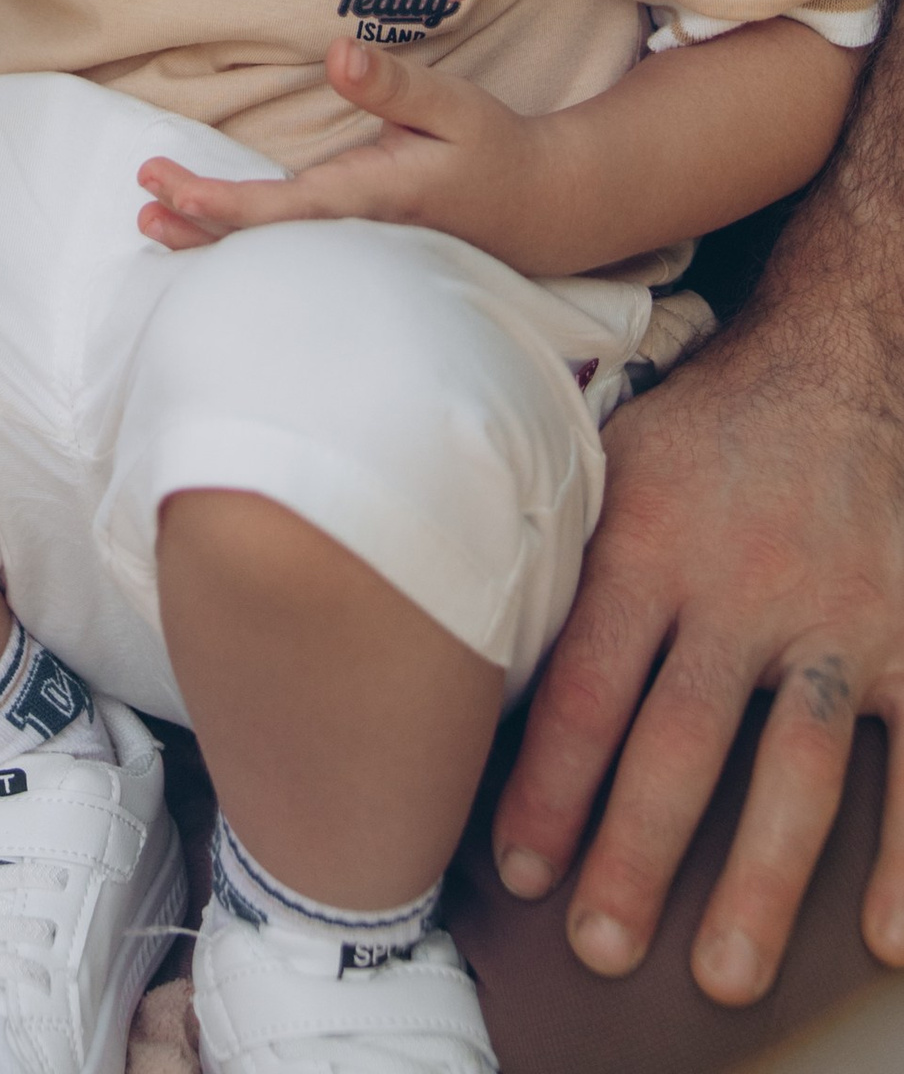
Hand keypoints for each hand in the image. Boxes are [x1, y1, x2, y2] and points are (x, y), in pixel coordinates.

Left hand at [136, 38, 554, 263]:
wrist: (539, 209)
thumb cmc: (492, 150)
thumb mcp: (452, 105)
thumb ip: (393, 85)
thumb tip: (336, 53)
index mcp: (370, 198)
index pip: (282, 211)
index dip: (221, 207)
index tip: (171, 191)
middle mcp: (355, 231)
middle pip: (265, 241)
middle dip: (200, 228)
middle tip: (142, 210)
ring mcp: (356, 246)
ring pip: (274, 250)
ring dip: (212, 238)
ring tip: (153, 225)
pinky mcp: (359, 243)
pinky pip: (291, 247)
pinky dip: (244, 238)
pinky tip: (209, 232)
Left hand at [490, 294, 903, 1004]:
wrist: (835, 360)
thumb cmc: (704, 431)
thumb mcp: (614, 462)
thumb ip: (566, 560)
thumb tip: (470, 654)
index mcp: (649, 542)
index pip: (588, 683)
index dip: (550, 783)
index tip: (519, 871)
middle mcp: (740, 583)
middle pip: (680, 741)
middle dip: (635, 853)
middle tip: (601, 948)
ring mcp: (835, 614)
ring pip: (794, 766)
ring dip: (758, 878)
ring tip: (723, 972)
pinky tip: (887, 936)